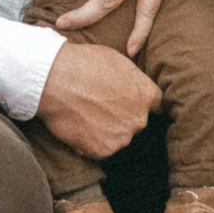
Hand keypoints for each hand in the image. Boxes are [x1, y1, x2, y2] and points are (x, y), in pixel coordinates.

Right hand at [35, 36, 163, 162]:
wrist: (55, 79)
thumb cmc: (83, 63)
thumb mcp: (118, 61)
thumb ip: (134, 80)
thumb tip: (136, 89)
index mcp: (146, 95)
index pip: (158, 107)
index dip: (144, 105)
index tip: (134, 104)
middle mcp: (139, 119)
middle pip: (136, 123)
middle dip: (122, 117)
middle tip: (100, 106)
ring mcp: (121, 137)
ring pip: (118, 138)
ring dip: (106, 131)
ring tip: (86, 113)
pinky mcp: (102, 151)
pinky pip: (100, 149)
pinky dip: (90, 142)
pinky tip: (79, 125)